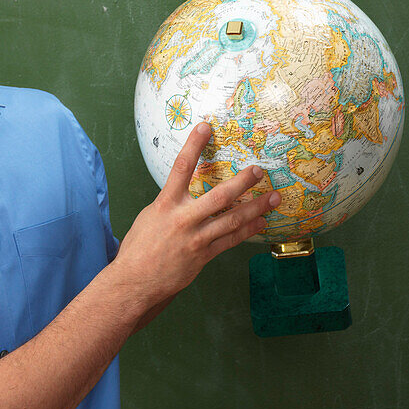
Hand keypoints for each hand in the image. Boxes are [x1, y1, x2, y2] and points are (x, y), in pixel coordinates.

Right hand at [113, 123, 280, 305]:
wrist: (135, 281)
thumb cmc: (139, 246)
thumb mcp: (150, 215)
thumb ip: (170, 201)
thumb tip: (185, 189)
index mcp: (166, 203)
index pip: (181, 167)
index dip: (194, 145)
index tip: (205, 127)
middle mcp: (184, 219)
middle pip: (219, 196)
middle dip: (242, 182)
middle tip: (258, 170)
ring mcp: (196, 239)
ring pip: (232, 220)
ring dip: (256, 208)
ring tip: (273, 198)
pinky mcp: (204, 256)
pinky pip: (231, 241)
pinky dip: (248, 231)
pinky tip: (261, 223)